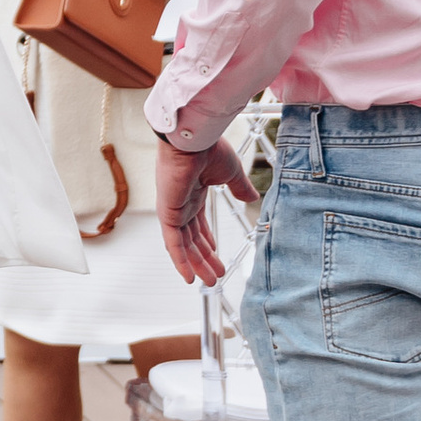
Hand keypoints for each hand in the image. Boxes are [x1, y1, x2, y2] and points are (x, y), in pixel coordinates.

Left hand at [152, 133, 259, 285]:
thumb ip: (239, 187)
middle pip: (192, 238)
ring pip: (184, 246)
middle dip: (204, 258)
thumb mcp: (231, 173)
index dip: (207, 241)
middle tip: (215, 275)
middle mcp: (182, 203)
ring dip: (196, 264)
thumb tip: (251, 197)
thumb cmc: (209, 148)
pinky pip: (173, 244)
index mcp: (194, 193)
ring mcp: (174, 209)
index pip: (199, 223)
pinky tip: (188, 278)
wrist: (194, 139)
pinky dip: (180, 261)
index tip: (215, 254)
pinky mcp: (168, 214)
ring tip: (210, 281)